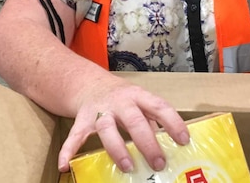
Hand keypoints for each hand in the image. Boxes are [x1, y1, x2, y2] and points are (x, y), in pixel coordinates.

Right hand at [58, 77, 189, 173]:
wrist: (89, 83)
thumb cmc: (122, 98)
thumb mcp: (140, 101)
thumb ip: (153, 120)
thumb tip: (172, 143)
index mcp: (138, 96)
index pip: (159, 106)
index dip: (173, 122)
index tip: (183, 140)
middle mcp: (119, 102)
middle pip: (134, 120)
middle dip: (147, 142)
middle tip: (158, 163)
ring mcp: (100, 110)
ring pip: (107, 127)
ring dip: (117, 148)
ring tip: (128, 167)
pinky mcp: (82, 120)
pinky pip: (75, 136)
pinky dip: (68, 150)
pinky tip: (65, 165)